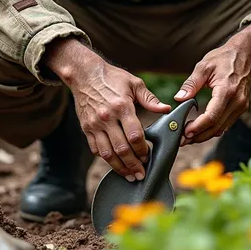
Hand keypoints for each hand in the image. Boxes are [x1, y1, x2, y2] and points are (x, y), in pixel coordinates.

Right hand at [44, 38, 170, 179]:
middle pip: (122, 149)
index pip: (135, 135)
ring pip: (107, 154)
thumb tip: (166, 109)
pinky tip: (114, 163)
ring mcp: (95, 125)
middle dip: (133, 165)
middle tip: (141, 174)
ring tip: (128, 175)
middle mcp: (107, 118)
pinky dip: (105, 159)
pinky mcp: (86, 128)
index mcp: (122, 107)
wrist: (85, 74)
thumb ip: (150, 99)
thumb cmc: (112, 77)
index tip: (148, 156)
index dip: (143, 150)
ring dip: (119, 167)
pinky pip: (95, 149)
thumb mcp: (134, 83)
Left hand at [174, 23, 250, 144]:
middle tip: (183, 139)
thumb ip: (191, 84)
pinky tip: (201, 128)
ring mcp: (241, 106)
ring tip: (189, 136)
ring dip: (205, 135)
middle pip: (216, 127)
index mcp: (227, 90)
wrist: (246, 54)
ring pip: (222, 128)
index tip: (185, 132)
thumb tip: (178, 98)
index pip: (212, 116)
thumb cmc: (224, 58)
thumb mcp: (204, 66)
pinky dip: (213, 128)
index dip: (198, 127)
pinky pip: (226, 123)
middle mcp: (237, 102)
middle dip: (199, 136)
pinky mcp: (241, 108)